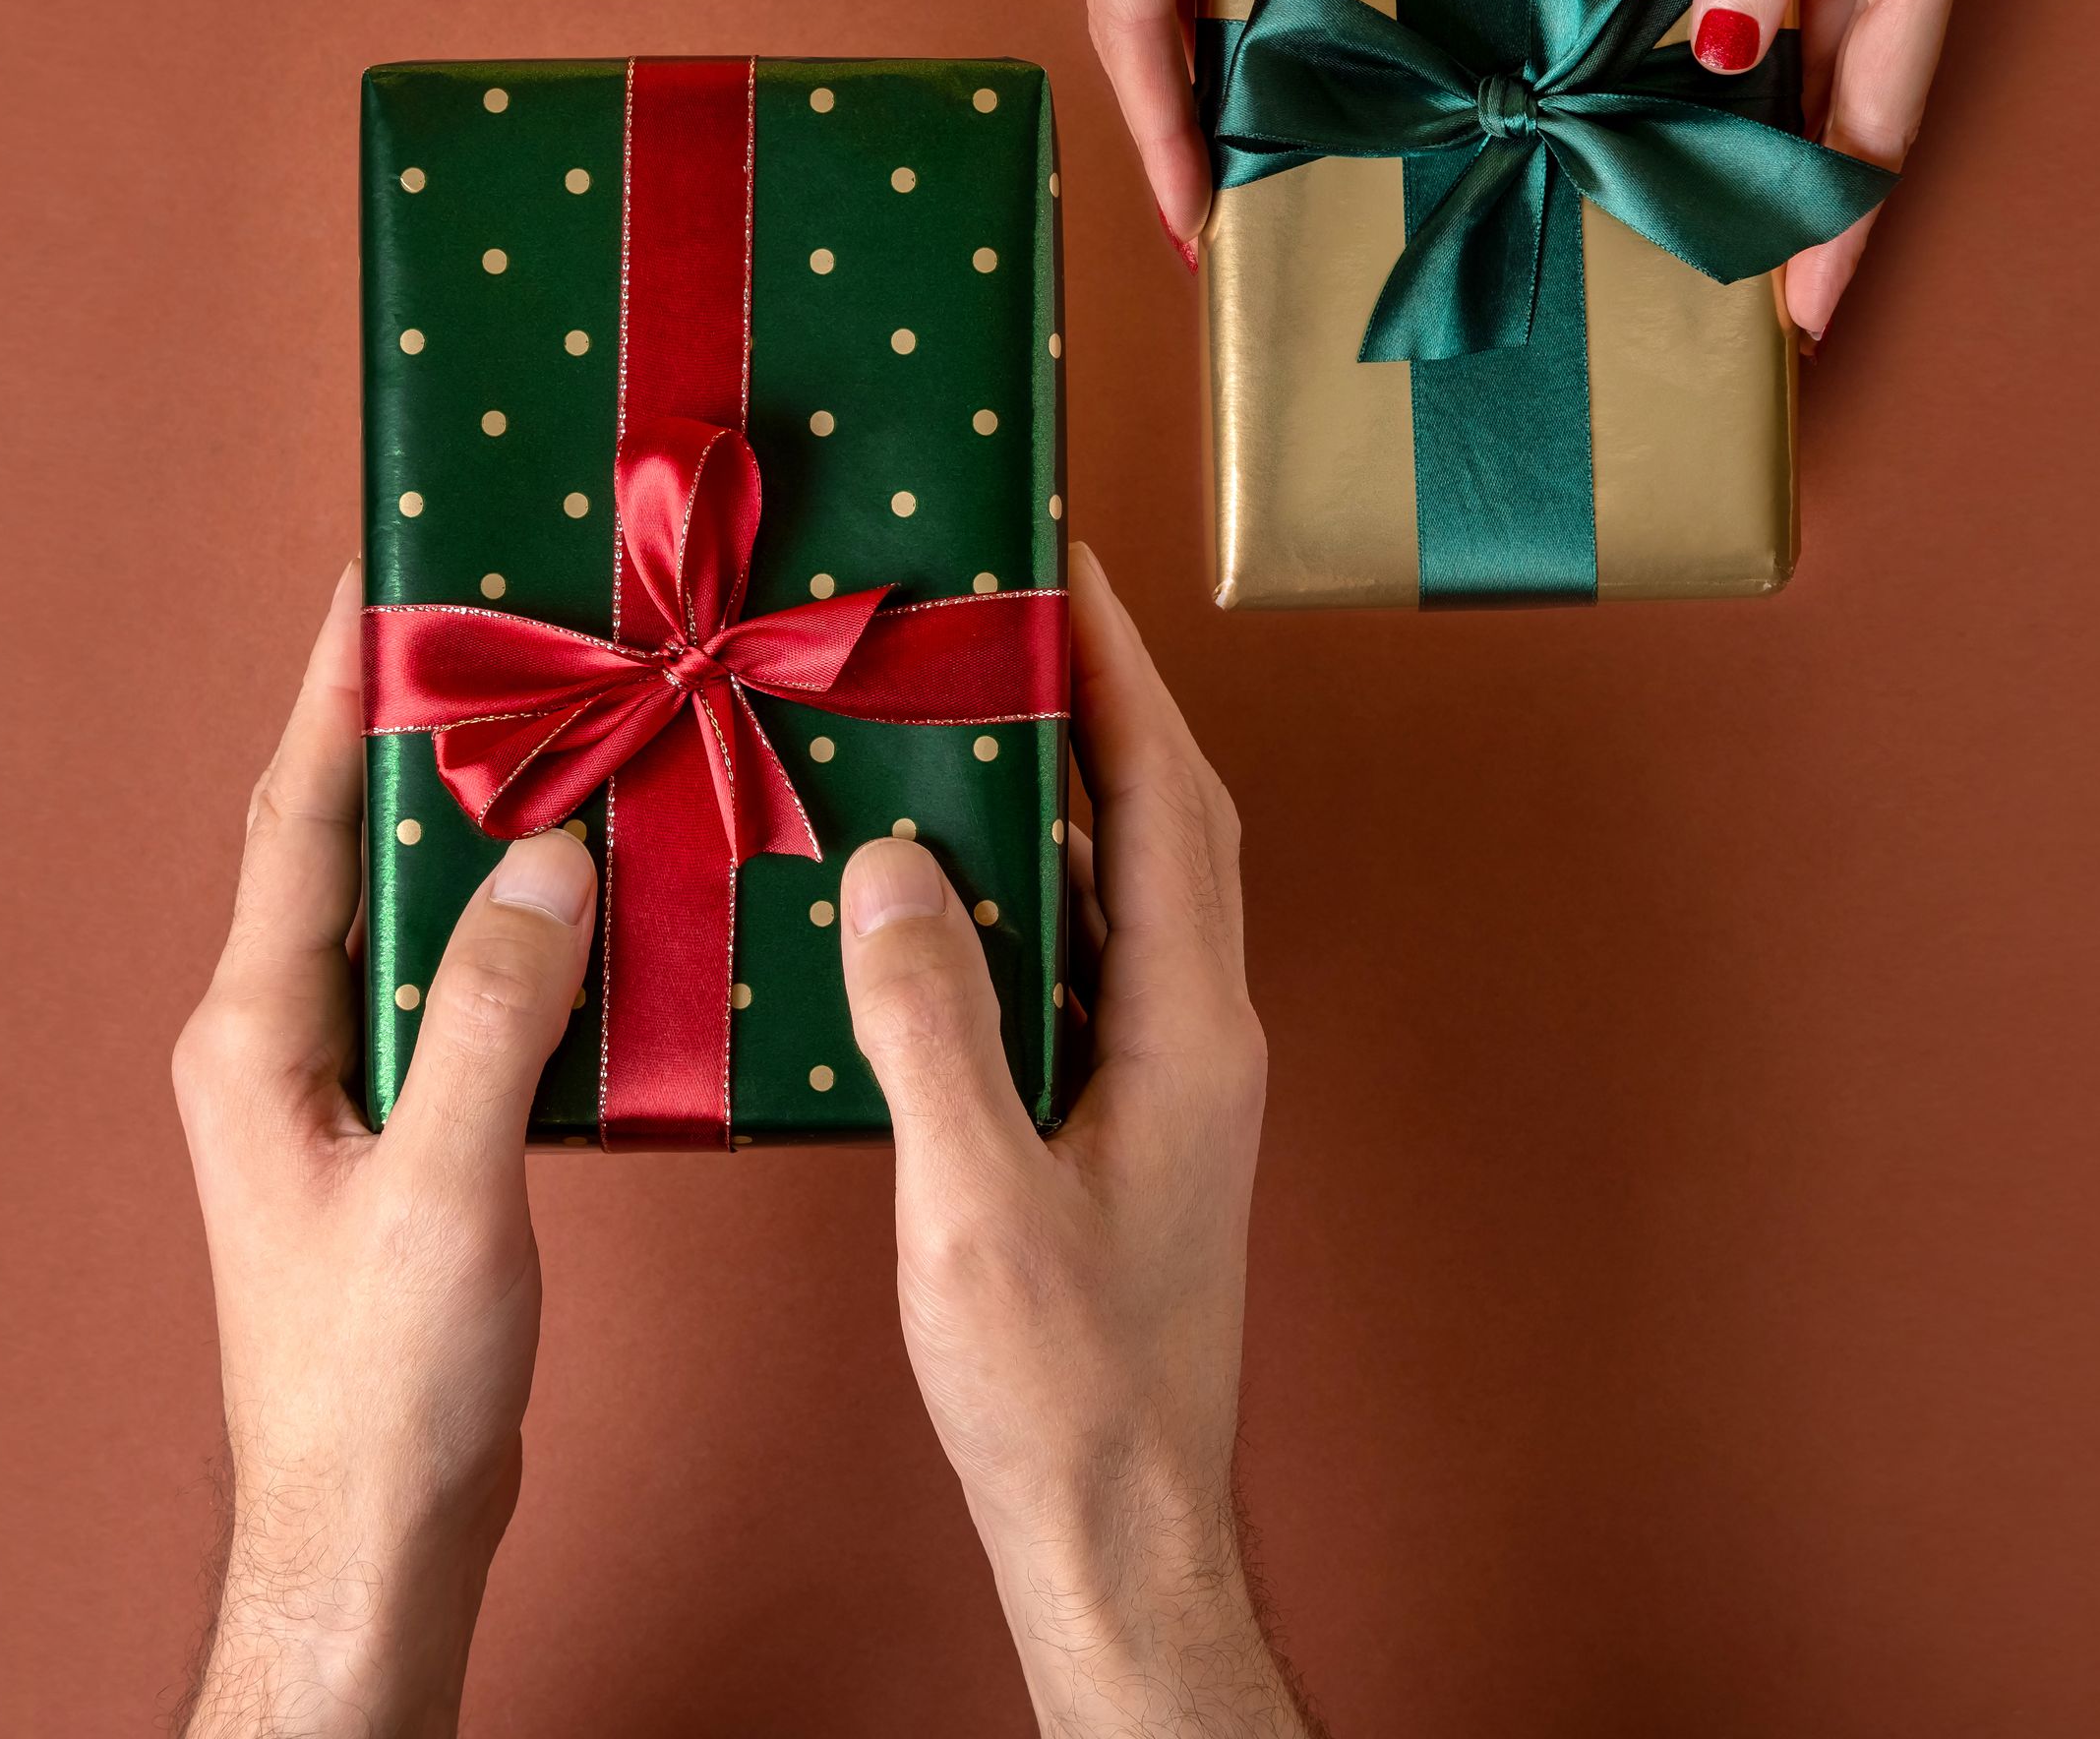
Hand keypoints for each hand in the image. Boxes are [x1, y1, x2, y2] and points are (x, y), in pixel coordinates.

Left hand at [173, 565, 598, 1736]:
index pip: (290, 822)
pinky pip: (466, 983)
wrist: (379, 1527)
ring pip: (412, 912)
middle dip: (416, 732)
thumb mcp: (440, 1185)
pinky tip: (602, 901)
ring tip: (573, 734)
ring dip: (484, 824)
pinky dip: (528, 921)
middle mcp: (282, 1045)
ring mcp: (341, 1090)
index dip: (333, 695)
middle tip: (504, 629)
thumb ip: (491, 1016)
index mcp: (257, 1038)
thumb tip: (551, 863)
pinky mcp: (408, 1132)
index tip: (377, 580)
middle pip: (346, 846)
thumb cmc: (379, 1381)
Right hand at [838, 545, 1305, 1735]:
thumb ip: (935, 1032)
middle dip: (1094, 706)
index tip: (1072, 570)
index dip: (1124, 674)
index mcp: (1192, 1033)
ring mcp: (1171, 1084)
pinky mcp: (1127, 1129)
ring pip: (1125, 896)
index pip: (1174, 802)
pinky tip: (941, 899)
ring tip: (958, 721)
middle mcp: (1203, 1038)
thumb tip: (897, 875)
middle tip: (1008, 615)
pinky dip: (1024, 905)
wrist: (1116, 1529)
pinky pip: (1084, 970)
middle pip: (1165, 825)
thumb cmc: (1062, 1393)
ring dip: (1057, 802)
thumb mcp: (974, 1204)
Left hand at [1695, 0, 2022, 345]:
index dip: (1838, 225)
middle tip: (1742, 299)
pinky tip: (1694, 72)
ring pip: (1822, 38)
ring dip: (1770, 122)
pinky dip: (1748, 28)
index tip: (1802, 321)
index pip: (1883, 117)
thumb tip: (1724, 57)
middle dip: (1807, 201)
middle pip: (1860, 96)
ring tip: (1708, 212)